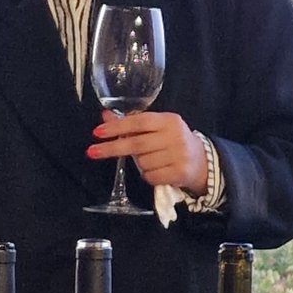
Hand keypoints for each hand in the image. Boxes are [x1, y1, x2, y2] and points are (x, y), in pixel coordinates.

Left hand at [87, 110, 207, 194]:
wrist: (200, 161)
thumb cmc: (172, 142)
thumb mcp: (156, 128)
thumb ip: (131, 123)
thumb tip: (105, 116)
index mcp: (169, 120)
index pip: (139, 121)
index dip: (117, 127)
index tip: (97, 132)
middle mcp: (175, 136)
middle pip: (137, 144)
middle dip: (112, 148)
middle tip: (92, 152)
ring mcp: (179, 155)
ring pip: (143, 163)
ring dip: (138, 164)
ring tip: (148, 160)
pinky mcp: (179, 173)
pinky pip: (151, 177)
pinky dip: (147, 175)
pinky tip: (156, 170)